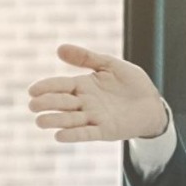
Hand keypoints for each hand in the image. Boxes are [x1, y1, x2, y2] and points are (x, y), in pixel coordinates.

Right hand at [27, 44, 170, 144]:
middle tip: (33, 105)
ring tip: (40, 122)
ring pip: (71, 119)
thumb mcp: (110, 64)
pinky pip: (87, 133)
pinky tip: (59, 136)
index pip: (61, 85)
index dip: (47, 87)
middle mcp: (85, 102)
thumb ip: (86, 58)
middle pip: (63, 102)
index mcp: (84, 85)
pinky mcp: (105, 130)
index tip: (32, 90)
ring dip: (56, 121)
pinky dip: (74, 135)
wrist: (152, 103)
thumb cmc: (132, 83)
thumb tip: (59, 48)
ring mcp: (94, 117)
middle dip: (48, 104)